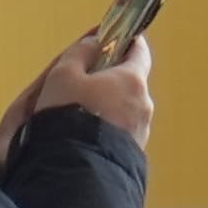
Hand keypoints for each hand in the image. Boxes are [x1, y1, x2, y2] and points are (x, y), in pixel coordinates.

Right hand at [35, 32, 157, 147]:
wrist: (77, 169)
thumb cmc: (69, 114)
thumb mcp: (63, 75)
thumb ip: (81, 53)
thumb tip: (95, 42)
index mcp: (132, 80)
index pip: (139, 51)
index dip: (128, 42)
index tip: (117, 39)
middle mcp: (144, 104)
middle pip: (129, 82)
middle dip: (110, 79)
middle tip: (83, 82)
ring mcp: (141, 130)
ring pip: (124, 109)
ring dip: (107, 105)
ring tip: (78, 114)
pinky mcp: (134, 152)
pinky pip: (120, 131)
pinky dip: (106, 127)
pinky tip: (85, 134)